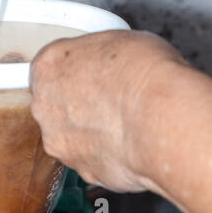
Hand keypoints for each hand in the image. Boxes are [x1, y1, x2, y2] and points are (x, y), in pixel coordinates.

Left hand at [29, 29, 184, 191]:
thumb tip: (108, 61)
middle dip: (81, 102)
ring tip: (129, 121)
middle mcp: (46, 108)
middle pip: (56, 104)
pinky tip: (134, 141)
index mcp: (48, 67)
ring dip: (94, 131)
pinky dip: (111, 154)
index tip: (94, 72)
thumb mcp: (120, 39)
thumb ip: (98, 55)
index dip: (77, 69)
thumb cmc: (146, 76)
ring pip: (74, 136)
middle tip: (114, 96)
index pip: (51, 67)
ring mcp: (62, 145)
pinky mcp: (85, 173)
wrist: (165, 121)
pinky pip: (95, 160)